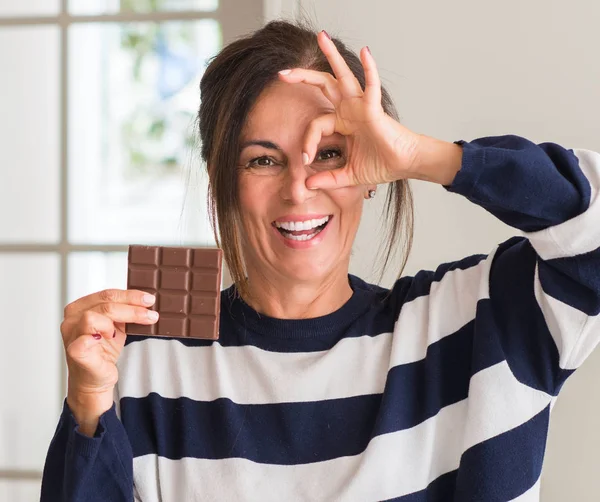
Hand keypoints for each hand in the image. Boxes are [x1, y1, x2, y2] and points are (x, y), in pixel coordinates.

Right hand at [61, 289, 157, 408]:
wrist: (95, 379)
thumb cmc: (102, 351)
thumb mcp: (116, 326)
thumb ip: (124, 311)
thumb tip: (146, 301)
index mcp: (80, 308)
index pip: (107, 294)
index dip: (130, 296)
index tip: (149, 300)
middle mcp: (72, 319)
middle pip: (105, 304)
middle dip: (132, 308)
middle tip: (150, 315)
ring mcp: (71, 336)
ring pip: (93, 317)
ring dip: (114, 322)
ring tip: (123, 332)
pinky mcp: (74, 352)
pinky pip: (83, 341)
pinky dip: (97, 337)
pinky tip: (109, 337)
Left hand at [277, 31, 420, 189]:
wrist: (404, 165)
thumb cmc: (381, 165)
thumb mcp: (347, 175)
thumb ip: (328, 179)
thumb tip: (307, 187)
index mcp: (342, 123)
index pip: (316, 124)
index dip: (308, 141)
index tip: (306, 160)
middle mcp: (349, 110)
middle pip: (323, 86)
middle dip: (303, 78)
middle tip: (283, 73)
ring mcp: (361, 106)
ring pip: (342, 76)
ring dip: (332, 56)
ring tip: (321, 36)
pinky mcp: (374, 109)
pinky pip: (371, 86)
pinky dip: (370, 69)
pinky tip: (365, 52)